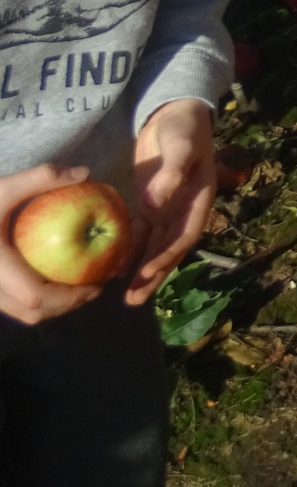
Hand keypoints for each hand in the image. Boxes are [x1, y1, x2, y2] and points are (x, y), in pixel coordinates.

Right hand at [0, 164, 102, 323]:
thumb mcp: (1, 188)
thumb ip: (39, 178)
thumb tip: (84, 173)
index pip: (35, 296)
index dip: (70, 297)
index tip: (97, 283)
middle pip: (33, 312)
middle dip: (68, 305)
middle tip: (96, 287)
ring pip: (22, 312)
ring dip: (54, 305)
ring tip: (81, 286)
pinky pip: (14, 304)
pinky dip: (39, 299)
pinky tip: (56, 279)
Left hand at [127, 99, 216, 305]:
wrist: (174, 113)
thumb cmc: (184, 127)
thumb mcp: (181, 144)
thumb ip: (171, 172)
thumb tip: (154, 204)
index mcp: (198, 199)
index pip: (184, 235)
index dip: (167, 257)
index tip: (146, 274)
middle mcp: (183, 209)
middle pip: (169, 249)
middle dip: (153, 275)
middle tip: (133, 300)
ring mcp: (166, 209)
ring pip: (154, 246)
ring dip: (141, 269)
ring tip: (124, 295)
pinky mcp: (149, 204)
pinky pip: (140, 233)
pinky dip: (129, 250)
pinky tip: (113, 266)